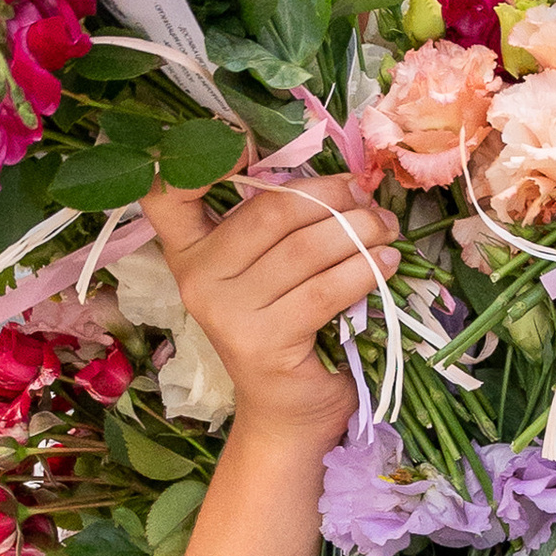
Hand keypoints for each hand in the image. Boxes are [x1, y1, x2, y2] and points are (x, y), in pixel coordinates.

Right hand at [144, 176, 396, 452]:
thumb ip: (281, 225)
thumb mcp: (270, 269)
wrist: (288, 412)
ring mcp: (226, 313)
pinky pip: (325, 291)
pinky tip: (387, 265)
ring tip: (386, 230)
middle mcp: (196, 277)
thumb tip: (349, 176)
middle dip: (332, 197)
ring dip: (359, 232)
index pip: (167, 194)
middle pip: (271, 211)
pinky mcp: (264, 342)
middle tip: (370, 199)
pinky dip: (364, 272)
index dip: (200, 159)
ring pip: (305, 249)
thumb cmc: (285, 331)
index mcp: (188, 249)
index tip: (245, 143)